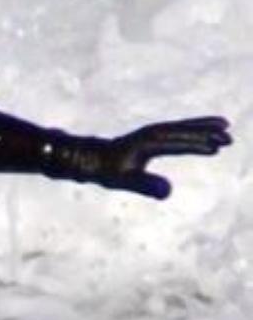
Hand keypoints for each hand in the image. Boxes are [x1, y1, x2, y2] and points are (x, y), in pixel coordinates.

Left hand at [87, 116, 231, 198]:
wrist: (92, 158)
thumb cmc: (107, 171)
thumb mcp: (125, 181)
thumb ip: (146, 185)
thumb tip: (168, 193)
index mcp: (148, 142)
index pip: (178, 143)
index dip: (197, 145)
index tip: (215, 149)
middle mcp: (153, 133)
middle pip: (185, 130)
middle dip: (206, 133)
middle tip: (228, 137)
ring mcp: (153, 131)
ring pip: (183, 127)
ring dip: (203, 126)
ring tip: (225, 126)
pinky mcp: (153, 134)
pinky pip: (178, 130)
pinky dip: (192, 129)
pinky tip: (203, 133)